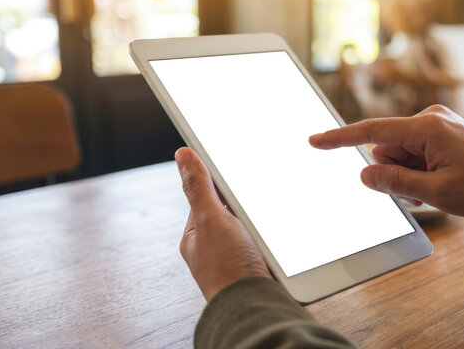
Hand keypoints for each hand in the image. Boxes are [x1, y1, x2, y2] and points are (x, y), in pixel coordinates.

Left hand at [175, 147, 270, 300]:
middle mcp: (214, 247)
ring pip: (249, 225)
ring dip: (260, 218)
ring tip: (273, 208)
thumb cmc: (227, 268)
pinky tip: (281, 229)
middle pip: (230, 209)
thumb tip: (182, 155)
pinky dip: (271, 234)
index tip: (233, 161)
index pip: (206, 195)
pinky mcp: (257, 265)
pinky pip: (264, 241)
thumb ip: (199, 187)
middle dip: (243, 199)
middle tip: (259, 184)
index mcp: (196, 234)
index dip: (219, 177)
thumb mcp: (211, 219)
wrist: (255, 307)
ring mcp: (235, 257)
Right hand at [309, 105, 463, 216]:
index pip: (372, 132)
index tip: (315, 140)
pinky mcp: (441, 133)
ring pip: (399, 154)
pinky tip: (439, 181)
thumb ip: (396, 183)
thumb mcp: (436, 192)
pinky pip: (413, 153)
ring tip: (435, 188)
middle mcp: (430, 119)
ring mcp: (436, 125)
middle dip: (394, 173)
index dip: (340, 138)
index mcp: (428, 128)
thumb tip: (364, 173)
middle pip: (387, 149)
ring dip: (407, 175)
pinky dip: (417, 170)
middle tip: (421, 192)